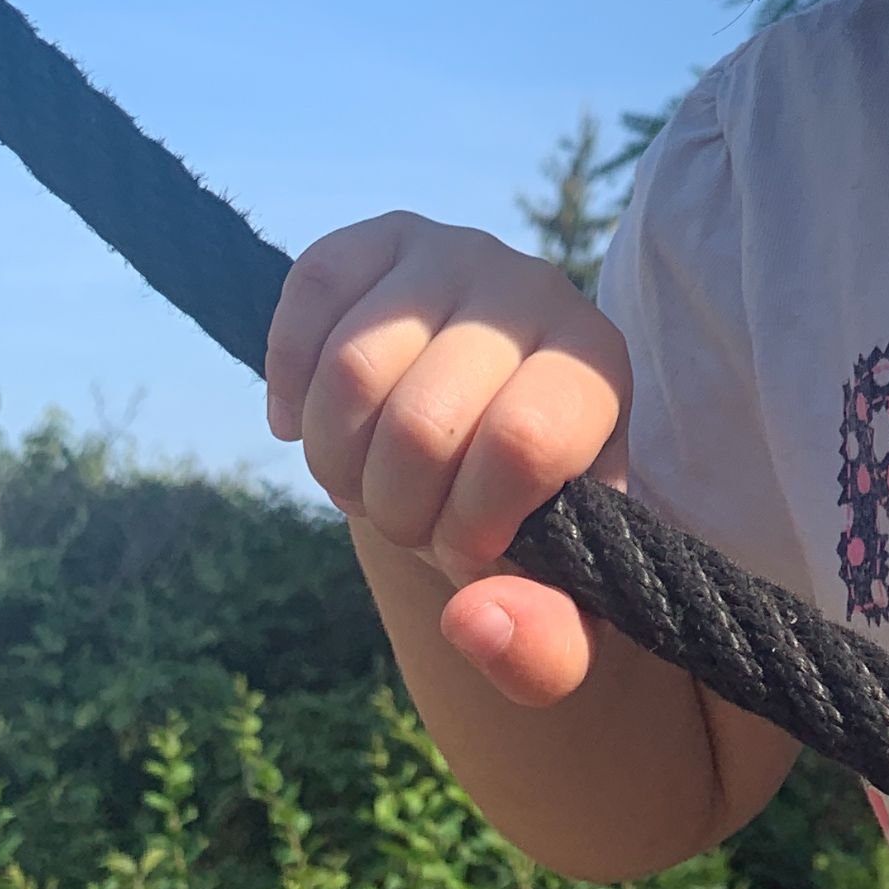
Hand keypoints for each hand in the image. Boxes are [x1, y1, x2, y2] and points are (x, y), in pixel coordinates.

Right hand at [266, 211, 632, 713]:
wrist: (477, 448)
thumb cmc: (529, 529)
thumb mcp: (562, 610)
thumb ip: (547, 648)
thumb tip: (475, 622)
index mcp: (597, 371)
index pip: (524, 443)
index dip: (473, 525)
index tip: (473, 550)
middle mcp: (535, 290)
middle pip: (422, 419)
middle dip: (397, 508)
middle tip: (413, 517)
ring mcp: (456, 253)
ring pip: (352, 365)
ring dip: (337, 457)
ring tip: (368, 475)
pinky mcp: (381, 240)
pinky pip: (309, 287)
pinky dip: (290, 378)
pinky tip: (307, 422)